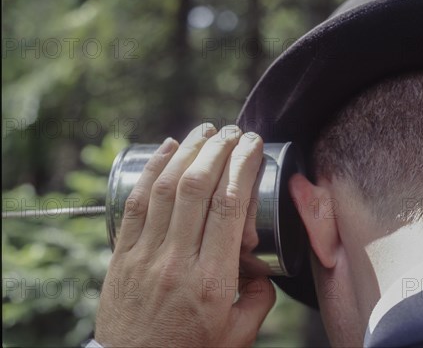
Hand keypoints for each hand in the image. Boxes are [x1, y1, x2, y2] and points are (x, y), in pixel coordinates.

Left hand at [95, 124, 275, 346]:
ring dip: (188, 151)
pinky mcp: (123, 253)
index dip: (241, 168)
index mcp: (213, 279)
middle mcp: (178, 260)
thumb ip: (259, 301)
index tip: (252, 146)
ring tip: (205, 130)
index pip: (228, 207)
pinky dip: (152, 170)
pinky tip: (166, 148)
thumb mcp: (237, 335)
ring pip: (167, 188)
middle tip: (233, 131)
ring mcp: (147, 254)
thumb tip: (264, 272)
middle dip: (218, 150)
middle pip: (198, 188)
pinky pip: (136, 203)